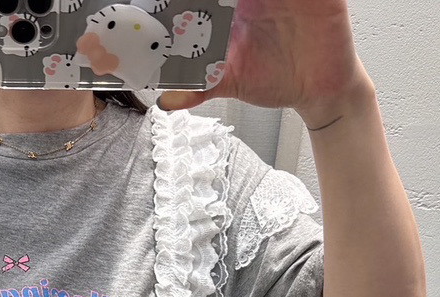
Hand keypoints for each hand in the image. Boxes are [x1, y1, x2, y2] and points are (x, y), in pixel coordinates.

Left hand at [157, 0, 371, 128]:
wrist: (316, 90)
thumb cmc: (274, 78)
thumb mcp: (230, 82)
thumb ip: (198, 87)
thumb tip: (166, 101)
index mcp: (235, 7)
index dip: (190, 0)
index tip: (169, 2)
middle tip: (210, 6)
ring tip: (246, 5)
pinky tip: (278, 3)